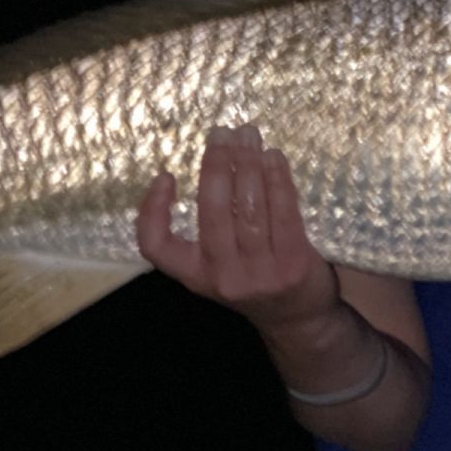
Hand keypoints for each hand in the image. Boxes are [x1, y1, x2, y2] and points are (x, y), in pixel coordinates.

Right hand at [136, 125, 340, 336]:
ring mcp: (260, 273)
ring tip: (249, 135)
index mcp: (195, 275)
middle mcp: (223, 276)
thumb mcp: (219, 265)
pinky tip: (274, 158)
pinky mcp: (293, 264)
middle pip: (211, 212)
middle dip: (216, 164)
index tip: (166, 176)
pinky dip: (277, 180)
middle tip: (222, 132)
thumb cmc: (254, 278)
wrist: (298, 318)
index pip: (156, 247)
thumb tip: (214, 161)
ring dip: (248, 164)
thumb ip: (211, 227)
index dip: (152, 210)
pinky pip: (283, 212)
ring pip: (248, 208)